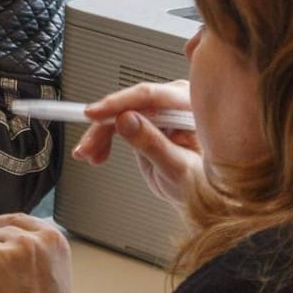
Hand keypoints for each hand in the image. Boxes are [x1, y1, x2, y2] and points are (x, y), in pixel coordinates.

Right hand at [71, 81, 203, 205]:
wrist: (204, 196)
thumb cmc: (205, 184)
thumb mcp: (178, 169)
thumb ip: (152, 144)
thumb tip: (126, 120)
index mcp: (192, 108)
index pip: (151, 96)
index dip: (119, 104)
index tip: (95, 114)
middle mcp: (176, 104)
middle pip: (130, 103)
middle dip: (104, 124)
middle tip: (88, 146)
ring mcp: (161, 112)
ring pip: (119, 112)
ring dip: (100, 133)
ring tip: (90, 154)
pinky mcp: (147, 122)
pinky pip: (118, 121)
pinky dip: (104, 137)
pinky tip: (98, 152)